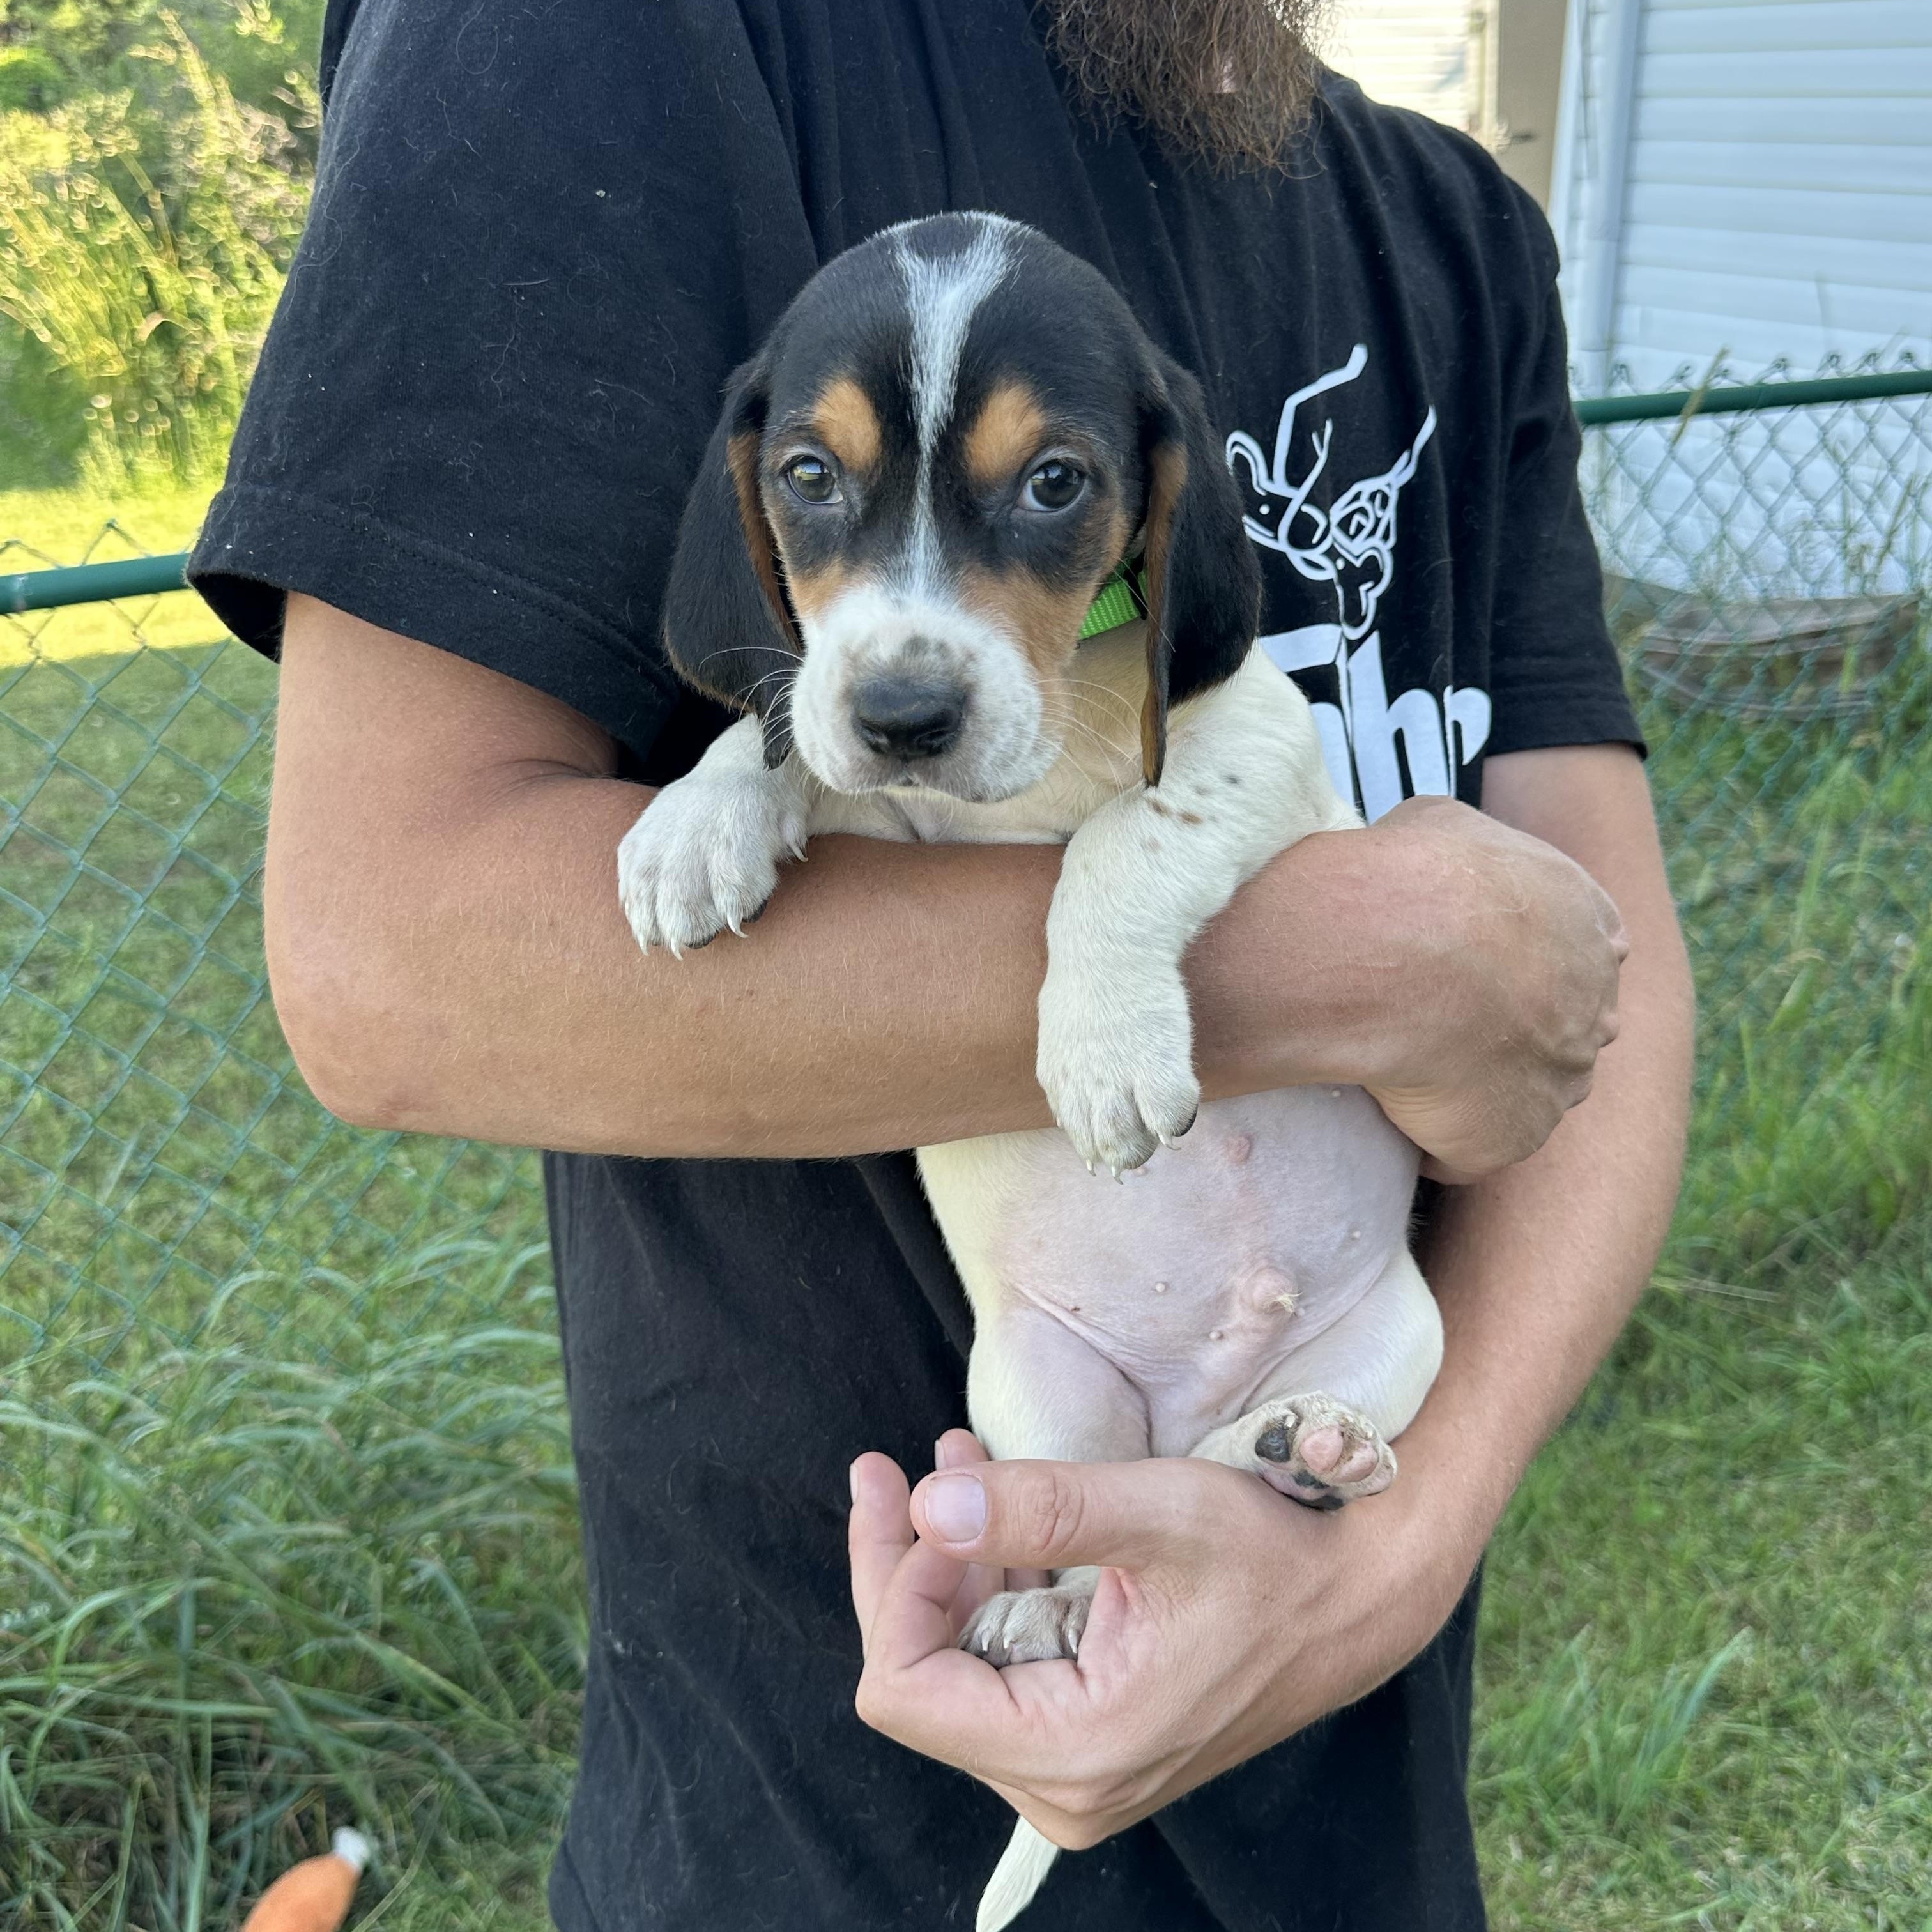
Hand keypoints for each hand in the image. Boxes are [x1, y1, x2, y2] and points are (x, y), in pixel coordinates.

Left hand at [847, 1429, 1475, 1850]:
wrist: (1353, 1601)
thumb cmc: (1271, 1555)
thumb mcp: (1160, 1512)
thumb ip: (1040, 1509)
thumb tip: (927, 1506)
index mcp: (1076, 1750)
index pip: (905, 1690)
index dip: (896, 1588)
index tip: (923, 1499)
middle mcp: (1065, 1787)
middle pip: (920, 1680)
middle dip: (904, 1566)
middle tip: (885, 1467)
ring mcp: (1076, 1774)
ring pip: (954, 1671)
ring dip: (945, 1564)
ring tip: (954, 1461)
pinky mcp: (1087, 1744)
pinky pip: (1002, 1668)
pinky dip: (988, 1585)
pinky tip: (994, 1513)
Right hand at [1350, 795, 1627, 1178]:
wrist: (1404, 953)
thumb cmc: (1417, 876)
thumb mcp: (1444, 824)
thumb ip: (1464, 852)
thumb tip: (1431, 862)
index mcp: (1590, 921)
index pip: (1571, 950)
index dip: (1514, 961)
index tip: (1463, 966)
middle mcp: (1596, 1007)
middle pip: (1556, 1030)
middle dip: (1505, 1032)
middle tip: (1428, 1020)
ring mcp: (1561, 1081)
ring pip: (1517, 1094)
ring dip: (1470, 1091)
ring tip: (1400, 1073)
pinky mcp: (1510, 1141)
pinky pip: (1463, 1153)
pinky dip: (1429, 1141)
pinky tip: (1385, 1114)